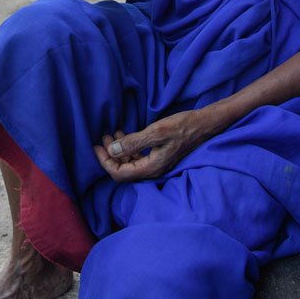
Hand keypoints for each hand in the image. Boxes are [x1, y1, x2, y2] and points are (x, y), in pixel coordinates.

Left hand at [93, 112, 208, 180]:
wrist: (203, 125)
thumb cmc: (182, 126)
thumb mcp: (156, 132)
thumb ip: (134, 142)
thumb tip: (113, 150)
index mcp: (151, 168)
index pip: (120, 173)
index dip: (105, 162)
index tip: (96, 147)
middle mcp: (153, 170)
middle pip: (123, 170)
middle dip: (110, 155)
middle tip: (103, 137)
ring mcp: (156, 164)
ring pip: (130, 163)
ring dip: (118, 150)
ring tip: (112, 134)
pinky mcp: (158, 157)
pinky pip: (137, 157)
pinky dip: (128, 148)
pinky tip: (125, 135)